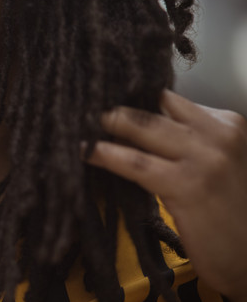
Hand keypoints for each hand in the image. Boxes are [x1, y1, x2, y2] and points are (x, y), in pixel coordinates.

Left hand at [83, 90, 246, 301]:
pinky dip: (105, 153)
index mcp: (226, 122)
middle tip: (80, 101)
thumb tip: (128, 119)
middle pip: (151, 106)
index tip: (100, 93)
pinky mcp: (187, 186)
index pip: (167, 97)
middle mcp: (218, 134)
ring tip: (75, 119)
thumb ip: (183, 137)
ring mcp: (204, 158)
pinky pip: (135, 162)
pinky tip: (85, 151)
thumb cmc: (226, 208)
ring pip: (141, 126)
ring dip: (104, 122)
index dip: (131, 95)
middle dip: (112, 104)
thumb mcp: (213, 160)